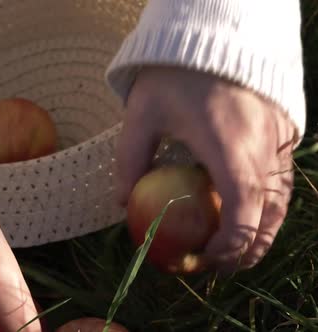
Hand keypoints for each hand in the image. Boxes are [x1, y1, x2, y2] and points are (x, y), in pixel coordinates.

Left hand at [117, 66, 297, 272]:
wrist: (215, 33)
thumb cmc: (175, 74)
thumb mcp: (141, 115)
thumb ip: (129, 161)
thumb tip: (121, 203)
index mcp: (230, 150)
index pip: (242, 215)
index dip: (229, 248)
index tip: (204, 260)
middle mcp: (264, 150)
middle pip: (269, 217)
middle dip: (248, 250)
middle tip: (220, 266)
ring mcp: (279, 140)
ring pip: (281, 201)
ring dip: (261, 230)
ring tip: (234, 247)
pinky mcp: (285, 131)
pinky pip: (282, 179)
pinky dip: (268, 203)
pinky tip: (245, 210)